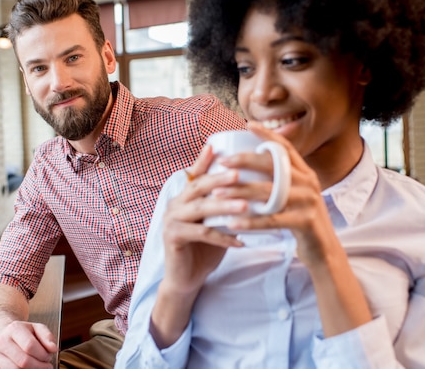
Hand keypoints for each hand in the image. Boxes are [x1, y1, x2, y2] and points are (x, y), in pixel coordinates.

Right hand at [0, 321, 57, 368]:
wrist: (2, 334)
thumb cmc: (23, 334)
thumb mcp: (37, 328)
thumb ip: (47, 336)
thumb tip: (53, 348)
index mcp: (14, 329)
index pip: (30, 346)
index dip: (43, 355)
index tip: (48, 357)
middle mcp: (1, 341)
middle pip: (24, 361)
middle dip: (39, 366)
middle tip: (45, 366)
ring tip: (36, 367)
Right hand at [160, 144, 247, 295]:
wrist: (186, 278)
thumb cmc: (205, 248)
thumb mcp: (216, 221)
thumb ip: (224, 204)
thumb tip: (253, 188)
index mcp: (184, 197)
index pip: (195, 174)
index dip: (203, 159)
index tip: (215, 145)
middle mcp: (175, 204)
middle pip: (198, 186)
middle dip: (219, 179)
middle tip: (238, 174)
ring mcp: (171, 220)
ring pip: (200, 208)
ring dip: (224, 206)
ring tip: (245, 205)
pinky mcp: (173, 237)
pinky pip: (201, 233)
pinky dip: (222, 237)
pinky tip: (240, 240)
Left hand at [218, 121, 339, 266]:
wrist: (324, 251)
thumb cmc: (300, 222)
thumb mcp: (294, 196)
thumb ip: (279, 181)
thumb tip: (250, 167)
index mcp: (305, 173)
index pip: (285, 147)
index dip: (267, 134)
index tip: (247, 124)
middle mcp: (309, 182)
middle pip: (274, 165)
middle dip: (245, 161)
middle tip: (222, 162)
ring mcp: (309, 201)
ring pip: (269, 192)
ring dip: (239, 192)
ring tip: (217, 194)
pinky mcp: (306, 221)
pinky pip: (272, 220)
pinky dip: (250, 221)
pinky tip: (232, 223)